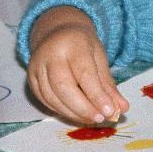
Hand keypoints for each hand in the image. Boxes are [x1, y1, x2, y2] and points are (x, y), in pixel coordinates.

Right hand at [26, 8, 126, 125]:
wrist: (56, 32)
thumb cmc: (82, 46)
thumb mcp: (99, 58)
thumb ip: (108, 85)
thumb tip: (122, 109)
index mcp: (71, 43)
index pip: (84, 73)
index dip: (96, 95)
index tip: (110, 111)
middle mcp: (49, 53)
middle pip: (63, 86)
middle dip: (83, 108)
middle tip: (100, 119)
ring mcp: (36, 66)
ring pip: (51, 97)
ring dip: (73, 113)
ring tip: (91, 119)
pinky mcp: (30, 77)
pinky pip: (44, 100)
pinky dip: (61, 111)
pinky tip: (76, 114)